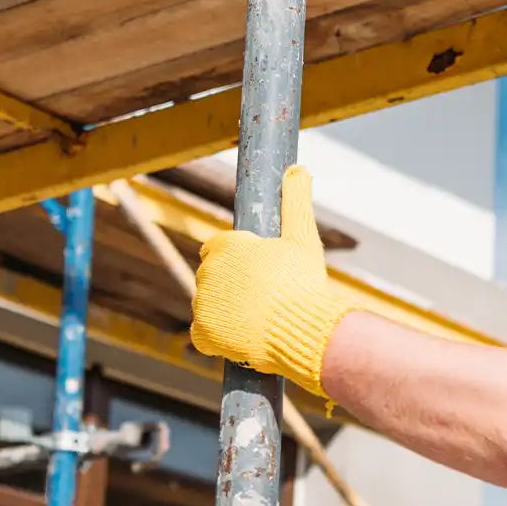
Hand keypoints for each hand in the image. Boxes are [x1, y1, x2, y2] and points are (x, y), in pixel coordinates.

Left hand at [190, 165, 351, 398]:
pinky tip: (239, 335)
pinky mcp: (203, 332)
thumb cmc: (304, 283)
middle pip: (213, 277)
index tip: (256, 273)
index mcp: (226, 245)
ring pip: (209, 304)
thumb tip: (298, 169)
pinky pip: (203, 333)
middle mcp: (207, 271)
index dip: (237, 261)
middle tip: (262, 298)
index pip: (217, 248)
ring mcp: (203, 303)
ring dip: (225, 310)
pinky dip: (217, 336)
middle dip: (231, 286)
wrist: (303, 329)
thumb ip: (296, 200)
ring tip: (256, 318)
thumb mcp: (303, 237)